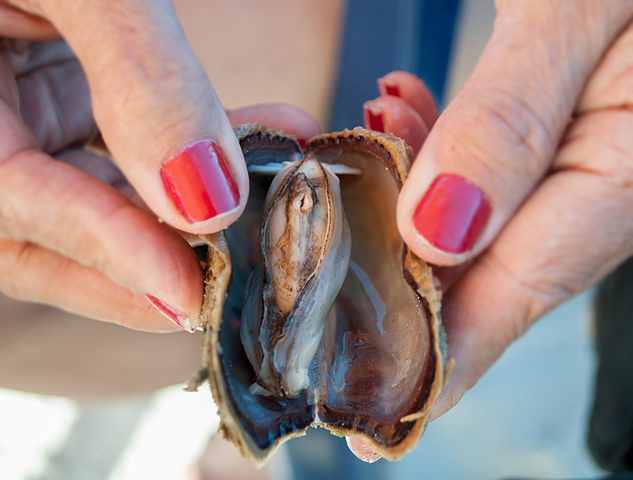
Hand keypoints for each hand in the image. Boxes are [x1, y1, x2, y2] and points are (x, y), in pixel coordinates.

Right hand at [0, 1, 319, 330]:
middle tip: (231, 282)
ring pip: (91, 203)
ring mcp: (9, 120)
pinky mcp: (48, 100)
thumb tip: (208, 199)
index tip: (190, 300)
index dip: (108, 256)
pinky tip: (261, 136)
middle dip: (145, 265)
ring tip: (270, 196)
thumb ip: (140, 80)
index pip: (18, 209)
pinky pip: (115, 153)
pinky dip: (185, 155)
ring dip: (185, 210)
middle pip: (47, 239)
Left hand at [357, 0, 632, 459]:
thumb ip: (509, 119)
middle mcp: (607, 175)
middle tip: (334, 324)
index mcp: (627, 167)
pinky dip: (433, 155)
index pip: (524, 285)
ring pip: (484, 221)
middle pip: (497, 269)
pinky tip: (398, 116)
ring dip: (408, 211)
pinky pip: (491, 169)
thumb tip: (439, 232)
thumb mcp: (572, 14)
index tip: (388, 407)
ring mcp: (583, 152)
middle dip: (411, 296)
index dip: (453, 351)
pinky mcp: (556, 127)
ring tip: (356, 168)